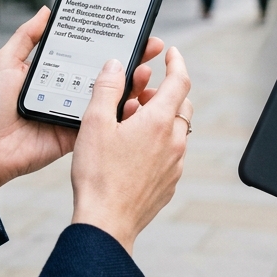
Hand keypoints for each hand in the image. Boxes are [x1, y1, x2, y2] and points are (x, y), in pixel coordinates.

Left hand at [0, 7, 165, 197]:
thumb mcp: (4, 63)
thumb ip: (27, 37)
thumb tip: (47, 10)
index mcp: (54, 71)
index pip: (87, 51)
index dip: (108, 40)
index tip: (130, 27)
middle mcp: (67, 90)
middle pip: (105, 72)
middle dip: (130, 59)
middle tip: (150, 46)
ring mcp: (74, 112)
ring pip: (109, 97)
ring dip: (131, 84)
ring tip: (146, 72)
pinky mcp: (77, 134)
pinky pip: (102, 123)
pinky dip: (120, 114)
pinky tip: (136, 102)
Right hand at [70, 48, 191, 254]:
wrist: (106, 223)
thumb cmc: (99, 176)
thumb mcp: (95, 124)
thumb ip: (106, 89)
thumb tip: (115, 65)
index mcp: (159, 122)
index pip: (180, 81)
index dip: (177, 62)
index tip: (172, 54)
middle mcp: (175, 142)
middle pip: (182, 105)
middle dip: (163, 92)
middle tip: (139, 94)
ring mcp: (175, 165)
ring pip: (177, 130)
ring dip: (160, 119)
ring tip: (129, 124)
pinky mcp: (169, 183)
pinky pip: (171, 153)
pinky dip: (158, 142)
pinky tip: (132, 151)